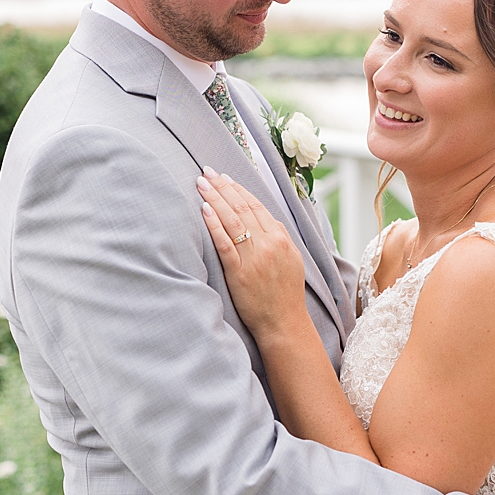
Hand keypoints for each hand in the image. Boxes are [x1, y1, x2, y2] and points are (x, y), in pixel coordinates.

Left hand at [197, 167, 307, 338]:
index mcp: (281, 239)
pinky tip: (205, 210)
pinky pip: (224, 244)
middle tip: (207, 172)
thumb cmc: (286, 294)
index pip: (256, 206)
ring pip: (233, 221)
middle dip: (223, 187)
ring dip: (215, 199)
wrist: (284, 323)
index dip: (239, 190)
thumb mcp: (292, 260)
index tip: (224, 177)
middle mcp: (269, 244)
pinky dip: (214, 225)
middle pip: (242, 208)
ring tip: (201, 184)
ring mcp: (253, 257)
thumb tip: (267, 221)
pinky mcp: (239, 272)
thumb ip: (280, 239)